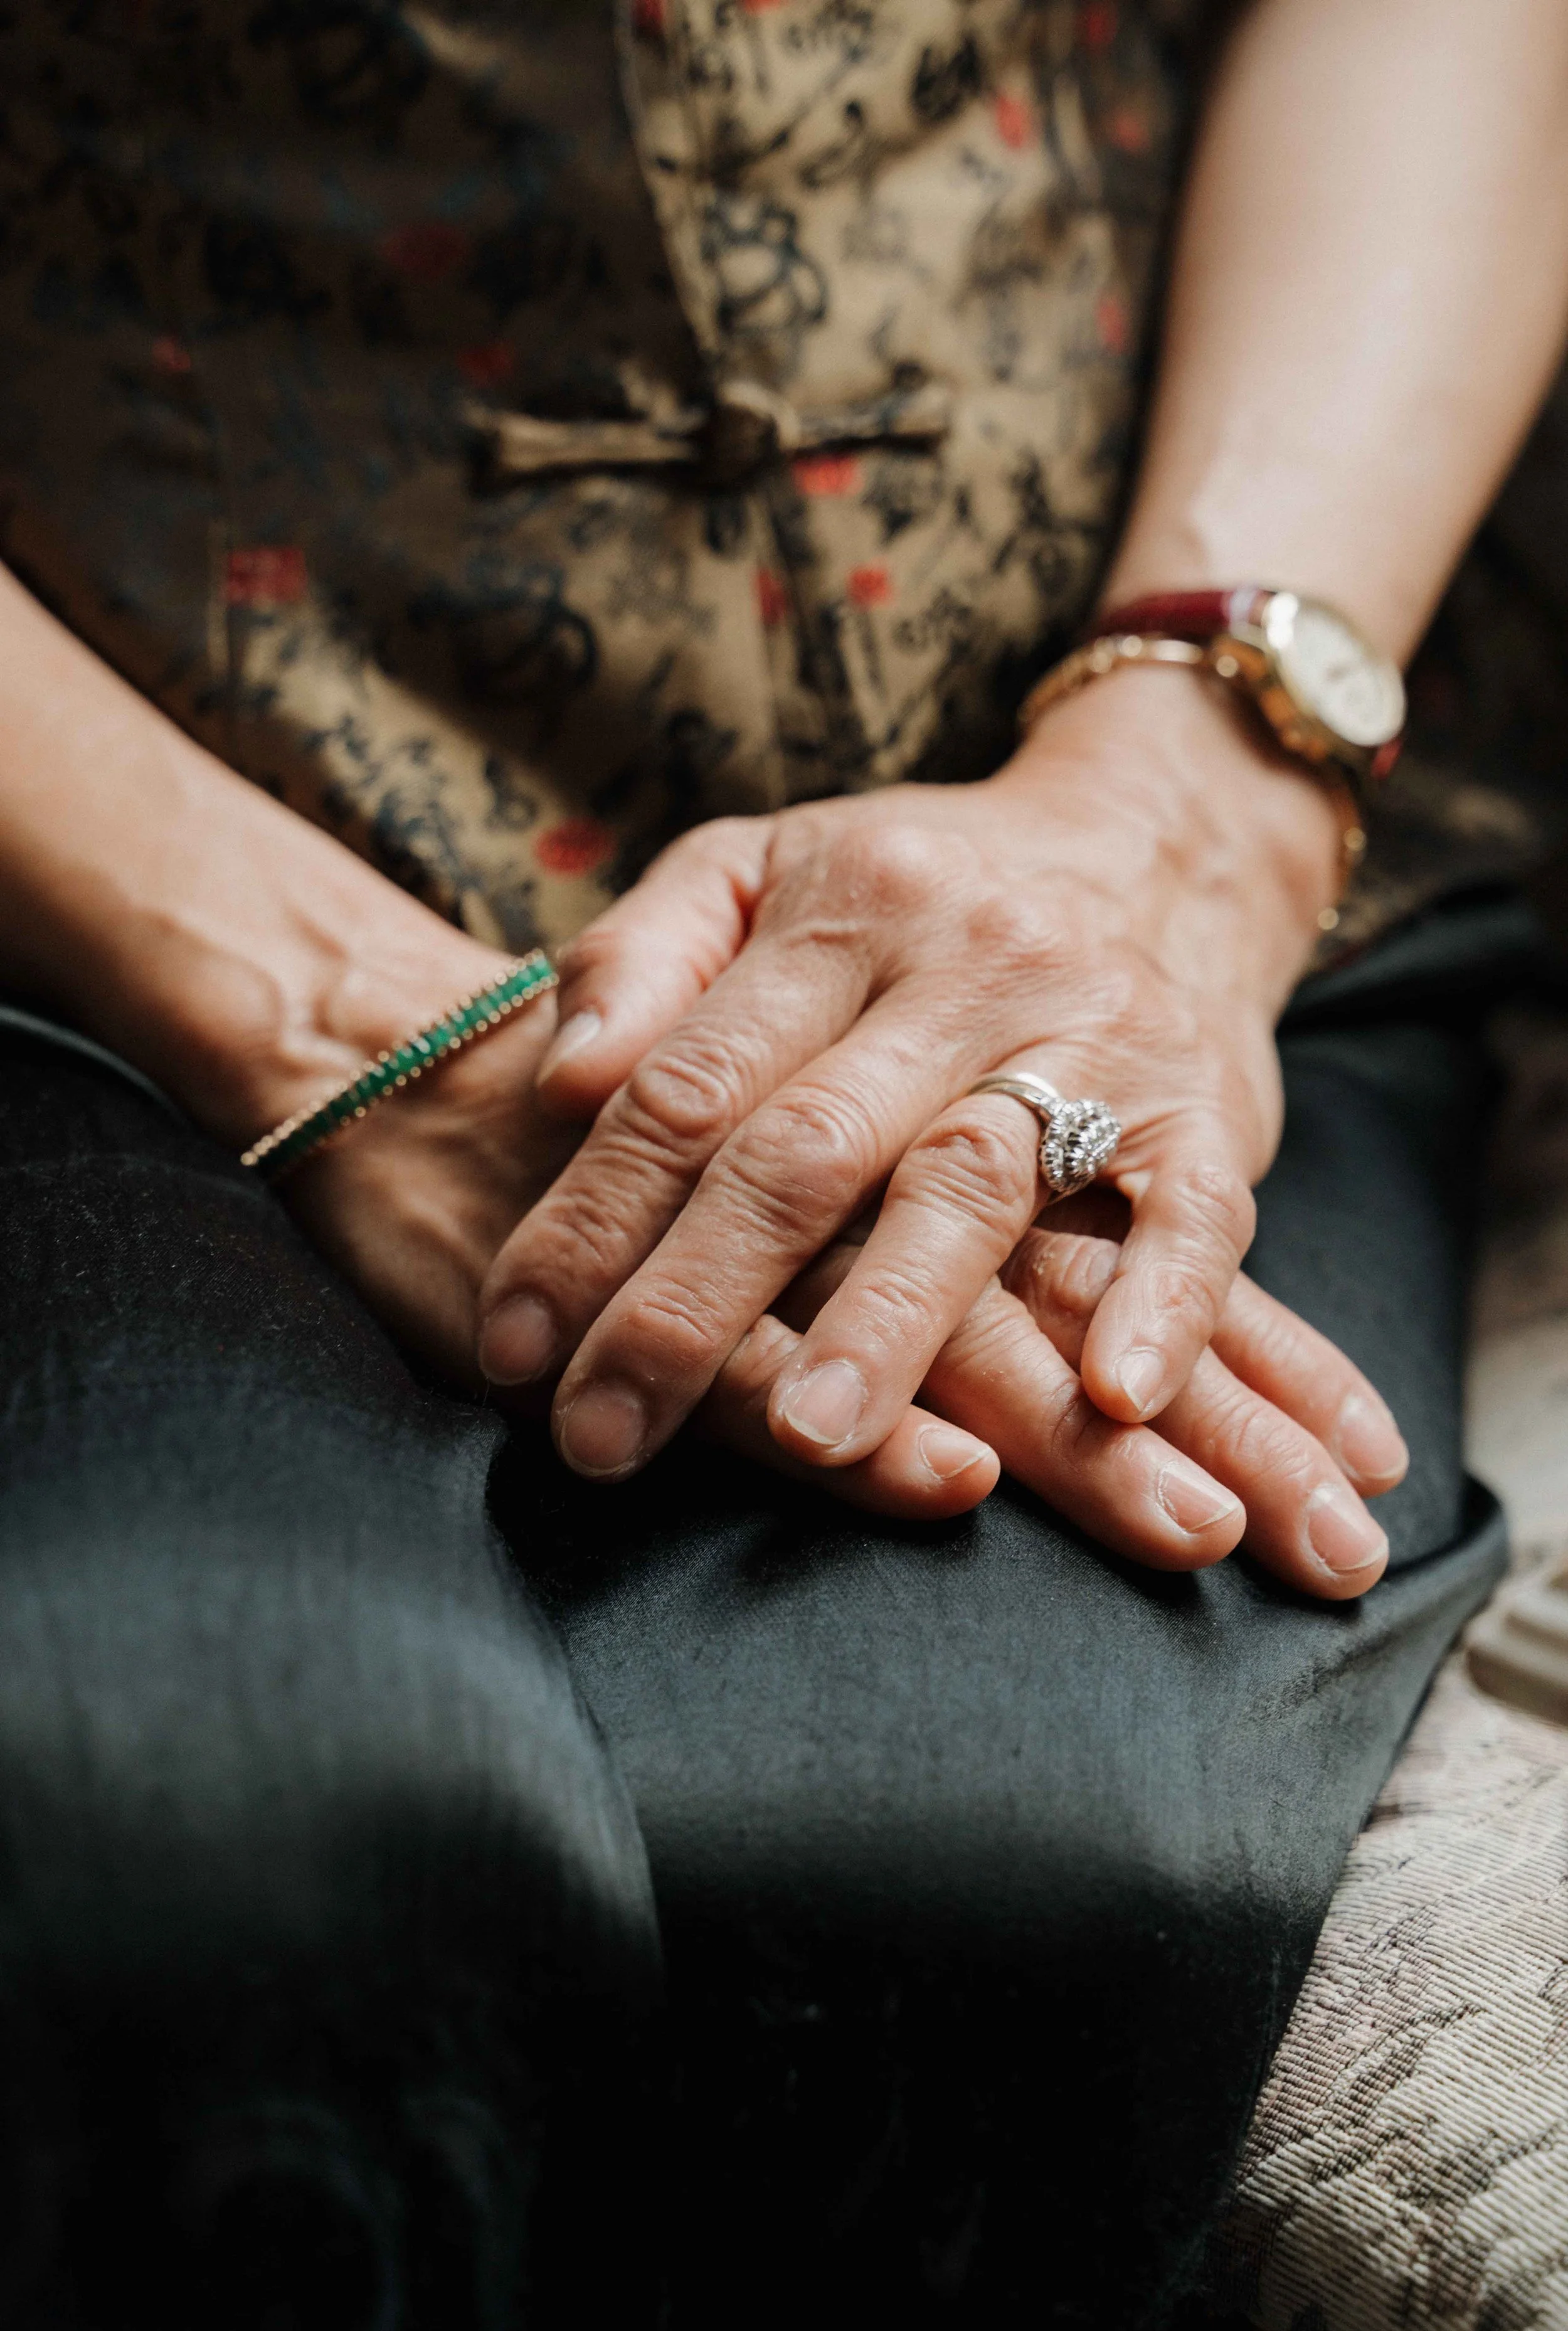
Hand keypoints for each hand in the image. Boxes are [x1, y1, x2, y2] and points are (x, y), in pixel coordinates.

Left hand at [474, 666, 1387, 1534]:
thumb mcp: (769, 864)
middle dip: (691, 1303)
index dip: (588, 1219)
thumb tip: (560, 1084)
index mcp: (840, 914)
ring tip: (809, 1433)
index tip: (513, 1344)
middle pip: (807, 1151)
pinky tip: (1111, 1399)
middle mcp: (963, 975)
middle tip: (603, 1434)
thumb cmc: (925, 885)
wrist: (1163, 839)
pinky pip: (1194, 1213)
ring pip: (974, 1185)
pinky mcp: (1208, 1113)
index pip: (688, 1085)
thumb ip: (646, 957)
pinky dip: (1161, 1303)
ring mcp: (1094, 1041)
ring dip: (891, 1318)